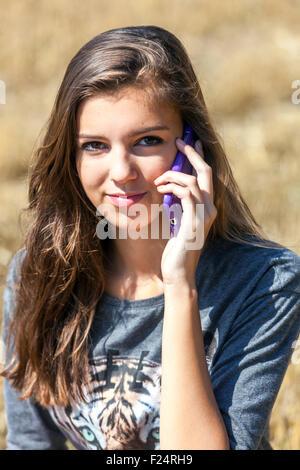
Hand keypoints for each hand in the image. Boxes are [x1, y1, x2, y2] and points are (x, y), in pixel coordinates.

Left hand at [154, 138, 216, 285]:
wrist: (177, 272)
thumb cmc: (174, 249)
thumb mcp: (176, 222)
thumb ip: (176, 205)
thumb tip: (165, 188)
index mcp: (206, 208)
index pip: (206, 176)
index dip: (199, 157)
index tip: (190, 142)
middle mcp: (209, 209)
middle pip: (205, 171)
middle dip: (192, 153)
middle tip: (179, 141)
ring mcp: (204, 215)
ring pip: (193, 180)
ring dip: (173, 175)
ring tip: (158, 180)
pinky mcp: (194, 221)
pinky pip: (186, 194)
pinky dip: (173, 187)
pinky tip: (160, 189)